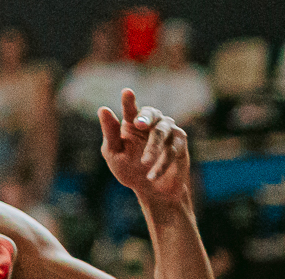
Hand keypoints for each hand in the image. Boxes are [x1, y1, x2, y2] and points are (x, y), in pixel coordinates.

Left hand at [99, 89, 192, 208]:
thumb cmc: (129, 169)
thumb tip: (103, 109)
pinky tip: (152, 175)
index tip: (127, 92)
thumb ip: (110, 133)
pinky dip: (162, 163)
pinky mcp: (181, 144)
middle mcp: (151, 123)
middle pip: (151, 113)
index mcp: (132, 122)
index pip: (130, 108)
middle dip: (145, 117)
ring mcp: (168, 132)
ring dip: (152, 149)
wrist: (152, 192)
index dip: (129, 101)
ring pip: (161, 132)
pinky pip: (172, 150)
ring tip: (144, 164)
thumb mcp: (114, 153)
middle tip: (138, 124)